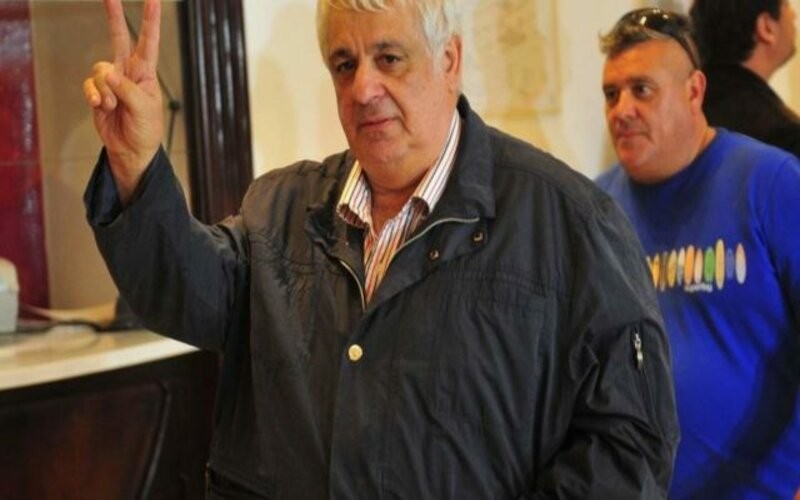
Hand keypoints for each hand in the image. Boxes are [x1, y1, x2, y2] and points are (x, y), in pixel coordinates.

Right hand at [82, 0, 162, 203]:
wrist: (131, 150)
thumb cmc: (146, 129)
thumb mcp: (144, 109)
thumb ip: (127, 89)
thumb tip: (108, 73)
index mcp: (146, 73)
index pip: (149, 43)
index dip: (150, 22)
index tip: (154, 0)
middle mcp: (128, 72)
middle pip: (118, 38)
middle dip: (114, 17)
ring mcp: (111, 81)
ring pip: (100, 71)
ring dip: (106, 91)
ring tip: (115, 107)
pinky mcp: (97, 92)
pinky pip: (90, 86)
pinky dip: (95, 96)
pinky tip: (102, 107)